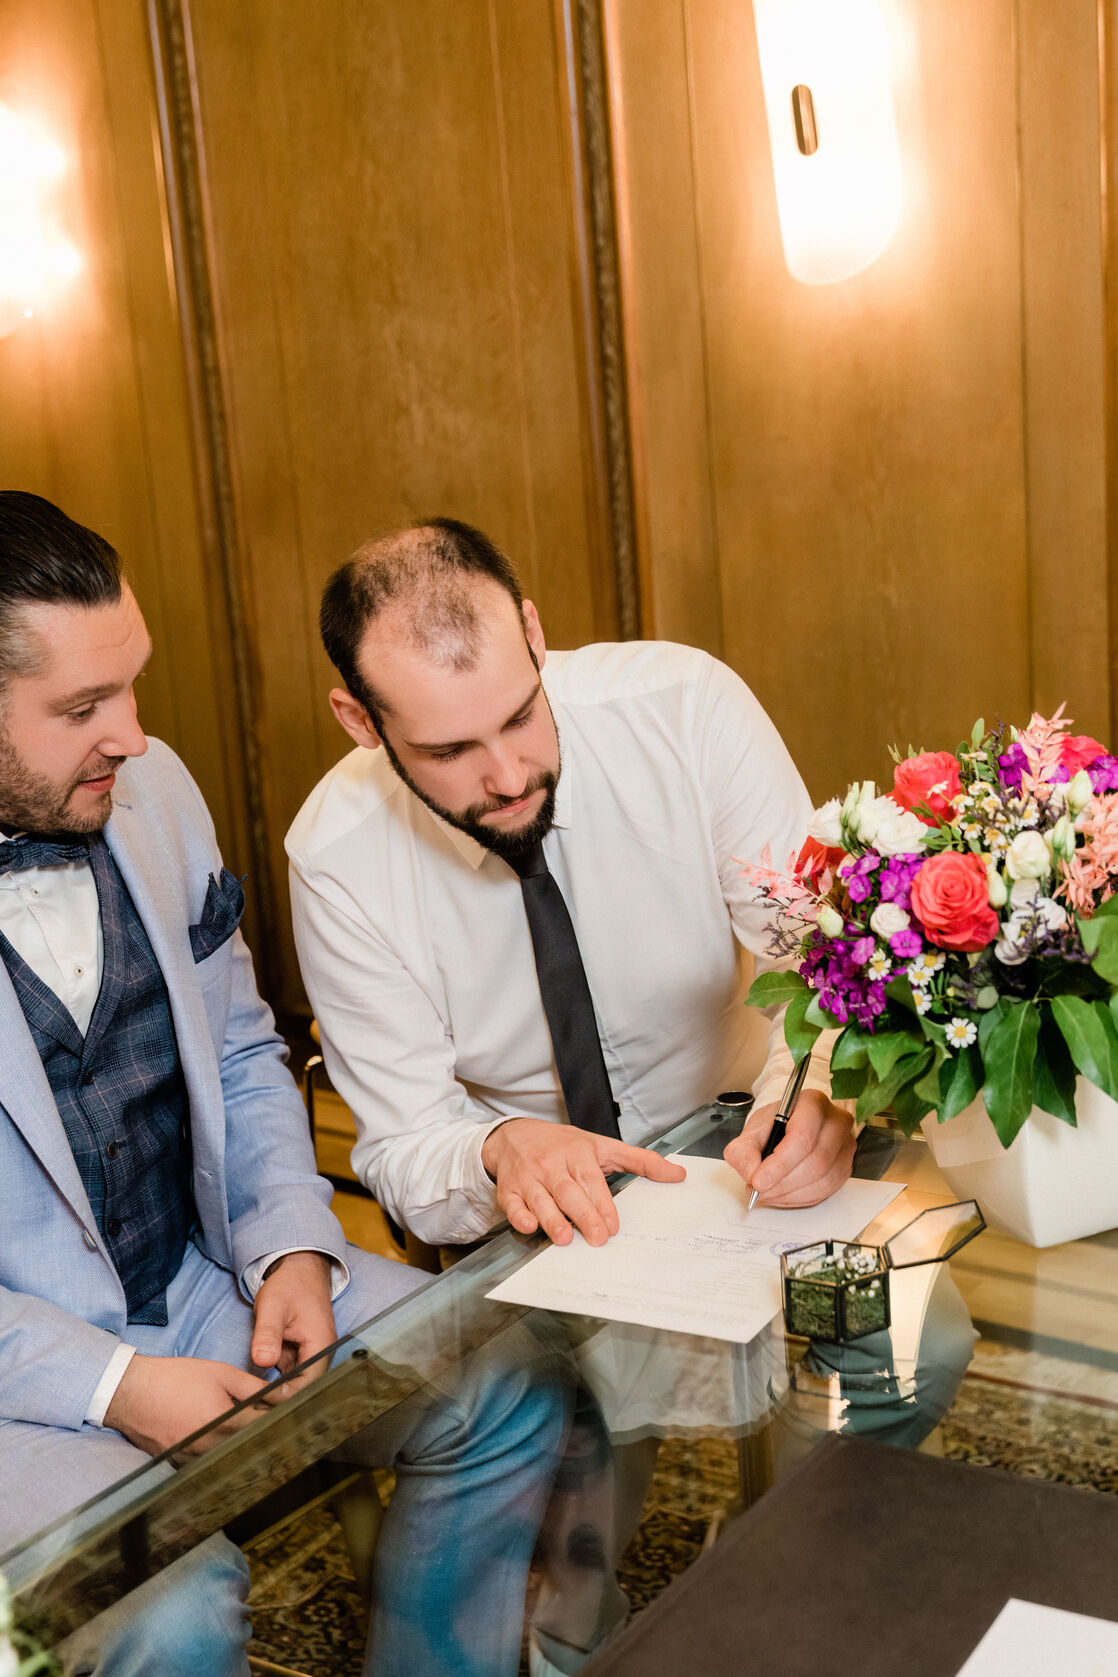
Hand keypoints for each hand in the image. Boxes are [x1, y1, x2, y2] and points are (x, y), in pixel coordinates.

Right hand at [104, 1354, 270, 1457]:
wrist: (131, 1391)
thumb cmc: (176, 1378)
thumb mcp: (221, 1373)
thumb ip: (253, 1387)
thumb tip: (280, 1395)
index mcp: (223, 1422)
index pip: (263, 1429)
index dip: (279, 1423)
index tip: (290, 1419)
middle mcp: (209, 1447)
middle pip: (247, 1449)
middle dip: (262, 1438)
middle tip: (274, 1428)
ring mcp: (193, 1459)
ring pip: (228, 1459)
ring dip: (242, 1448)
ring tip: (252, 1435)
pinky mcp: (180, 1463)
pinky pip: (208, 1464)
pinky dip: (220, 1455)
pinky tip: (225, 1443)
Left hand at [250, 1250, 337, 1391]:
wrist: (298, 1271)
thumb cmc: (290, 1286)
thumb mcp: (273, 1306)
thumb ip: (267, 1333)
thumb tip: (262, 1361)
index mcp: (320, 1345)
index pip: (307, 1385)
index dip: (285, 1397)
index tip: (260, 1401)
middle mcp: (319, 1355)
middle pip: (303, 1390)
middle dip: (279, 1401)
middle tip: (251, 1409)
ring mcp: (309, 1357)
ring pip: (295, 1386)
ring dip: (276, 1395)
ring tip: (251, 1404)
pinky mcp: (299, 1356)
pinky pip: (289, 1377)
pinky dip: (275, 1384)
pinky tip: (256, 1391)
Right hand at [481, 1118, 685, 1245]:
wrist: (515, 1135)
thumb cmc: (563, 1145)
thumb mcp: (603, 1146)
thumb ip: (640, 1161)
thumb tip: (677, 1174)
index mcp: (577, 1153)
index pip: (590, 1179)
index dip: (601, 1203)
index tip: (613, 1226)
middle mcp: (552, 1164)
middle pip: (567, 1191)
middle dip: (582, 1216)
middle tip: (597, 1239)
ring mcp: (529, 1178)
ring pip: (540, 1199)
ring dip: (551, 1219)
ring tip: (565, 1239)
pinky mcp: (509, 1190)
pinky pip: (512, 1204)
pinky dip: (519, 1215)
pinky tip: (529, 1225)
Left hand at [723, 1090, 854, 1207]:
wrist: (788, 1127)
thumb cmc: (775, 1125)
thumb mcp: (752, 1131)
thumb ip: (744, 1151)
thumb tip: (752, 1173)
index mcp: (812, 1103)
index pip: (802, 1137)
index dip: (779, 1164)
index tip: (759, 1180)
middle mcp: (835, 1121)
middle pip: (816, 1161)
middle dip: (782, 1182)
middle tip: (759, 1190)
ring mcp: (845, 1145)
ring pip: (823, 1179)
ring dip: (790, 1193)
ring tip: (768, 1192)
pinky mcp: (845, 1166)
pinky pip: (827, 1190)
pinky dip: (800, 1198)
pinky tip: (783, 1194)